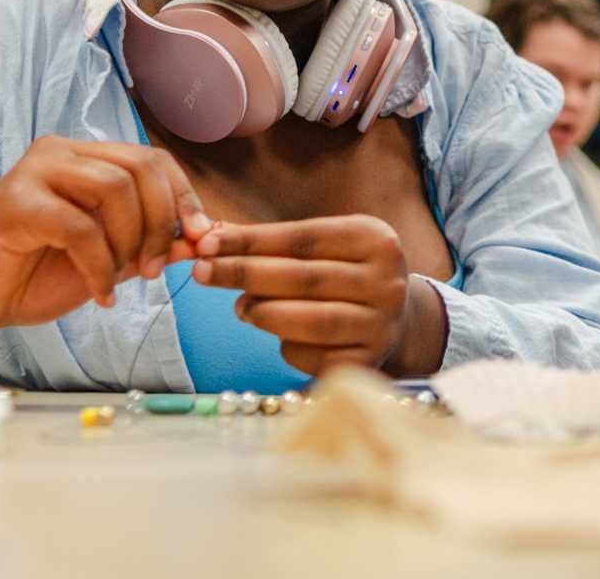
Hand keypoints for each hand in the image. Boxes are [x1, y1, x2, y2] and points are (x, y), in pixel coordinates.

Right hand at [0, 137, 209, 331]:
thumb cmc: (30, 274)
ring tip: (121, 281)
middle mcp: (61, 152)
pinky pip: (79, 227)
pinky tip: (99, 295)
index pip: (153, 160)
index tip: (200, 239)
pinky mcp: (14, 203)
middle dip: (162, 221)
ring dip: (130, 242)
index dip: (183, 198)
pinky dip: (99, 266)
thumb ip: (150, 245)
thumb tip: (206, 239)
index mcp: (85, 157)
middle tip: (156, 268)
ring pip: (114, 189)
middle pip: (141, 168)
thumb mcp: (107, 261)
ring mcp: (35, 172)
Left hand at [191, 215, 415, 374]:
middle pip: (305, 278)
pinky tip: (279, 335)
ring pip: (312, 321)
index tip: (207, 242)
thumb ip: (274, 242)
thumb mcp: (324, 247)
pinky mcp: (369, 363)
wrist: (397, 318)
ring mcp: (382, 326)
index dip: (252, 241)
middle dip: (244, 273)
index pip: (304, 238)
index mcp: (376, 239)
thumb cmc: (345, 273)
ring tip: (239, 307)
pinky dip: (288, 347)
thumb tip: (210, 235)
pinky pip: (316, 357)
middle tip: (202, 272)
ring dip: (264, 313)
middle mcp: (388, 282)